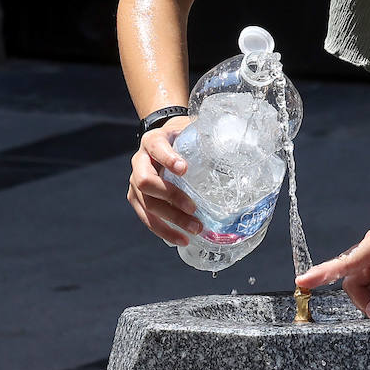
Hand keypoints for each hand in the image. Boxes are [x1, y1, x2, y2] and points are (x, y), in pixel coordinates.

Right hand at [126, 118, 201, 245]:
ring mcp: (134, 182)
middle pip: (146, 182)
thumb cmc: (181, 138)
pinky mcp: (136, 198)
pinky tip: (181, 238)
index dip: (168, 159)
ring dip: (171, 220)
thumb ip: (205, 137)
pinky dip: (164, 230)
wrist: (163, 141)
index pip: (156, 148)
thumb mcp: (190, 131)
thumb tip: (235, 145)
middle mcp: (139, 161)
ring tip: (194, 229)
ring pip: (147, 204)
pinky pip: (146, 218)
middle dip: (171, 197)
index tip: (184, 169)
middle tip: (194, 208)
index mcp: (152, 141)